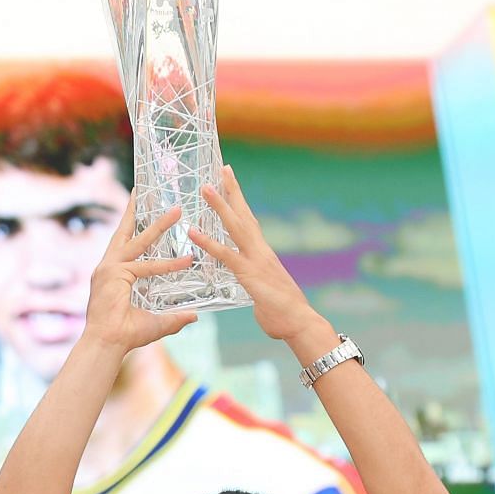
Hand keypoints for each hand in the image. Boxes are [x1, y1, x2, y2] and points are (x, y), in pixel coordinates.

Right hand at [84, 193, 198, 353]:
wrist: (106, 345)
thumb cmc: (125, 335)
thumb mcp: (156, 322)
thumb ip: (175, 317)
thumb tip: (194, 315)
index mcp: (113, 273)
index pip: (125, 243)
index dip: (133, 225)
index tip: (139, 206)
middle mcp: (108, 267)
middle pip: (125, 232)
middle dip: (137, 210)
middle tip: (144, 189)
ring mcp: (108, 269)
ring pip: (139, 243)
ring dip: (159, 225)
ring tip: (177, 211)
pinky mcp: (113, 275)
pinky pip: (145, 267)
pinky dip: (167, 265)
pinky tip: (186, 261)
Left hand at [190, 165, 329, 346]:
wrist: (301, 325)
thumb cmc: (285, 316)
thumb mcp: (266, 296)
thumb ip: (257, 288)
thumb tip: (257, 293)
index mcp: (263, 255)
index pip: (250, 223)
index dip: (240, 203)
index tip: (232, 183)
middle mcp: (261, 252)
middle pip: (245, 215)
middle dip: (233, 191)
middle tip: (223, 169)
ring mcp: (256, 261)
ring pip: (235, 227)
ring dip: (219, 206)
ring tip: (204, 188)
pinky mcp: (250, 275)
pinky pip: (226, 255)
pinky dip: (208, 242)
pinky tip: (193, 232)